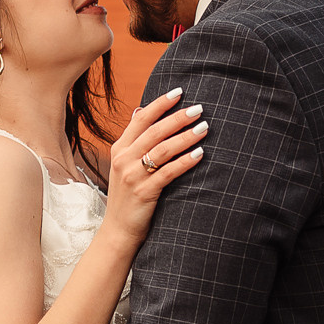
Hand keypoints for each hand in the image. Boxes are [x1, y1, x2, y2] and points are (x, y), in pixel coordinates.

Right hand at [103, 88, 207, 243]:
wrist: (118, 230)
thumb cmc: (127, 195)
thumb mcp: (124, 165)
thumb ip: (133, 139)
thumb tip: (139, 110)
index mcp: (119, 149)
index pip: (141, 119)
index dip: (160, 104)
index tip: (179, 92)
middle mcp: (123, 159)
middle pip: (154, 131)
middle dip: (178, 117)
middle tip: (199, 108)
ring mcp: (132, 176)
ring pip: (163, 149)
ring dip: (186, 137)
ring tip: (204, 128)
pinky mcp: (144, 192)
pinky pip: (169, 172)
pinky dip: (185, 161)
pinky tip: (199, 154)